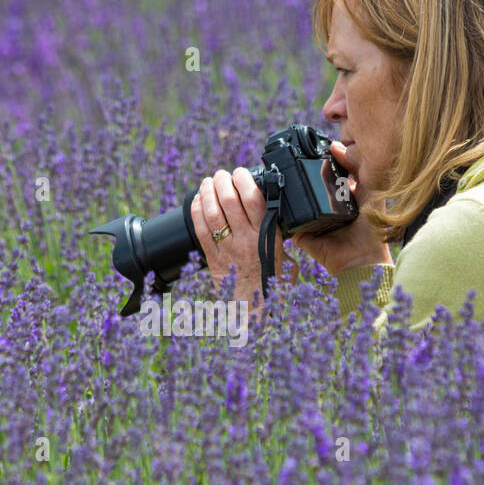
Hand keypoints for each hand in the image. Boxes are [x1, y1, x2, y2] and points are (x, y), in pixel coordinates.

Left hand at [190, 167, 299, 307]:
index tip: (241, 173)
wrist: (255, 311)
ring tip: (208, 182)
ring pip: (212, 212)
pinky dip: (197, 211)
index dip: (243, 179)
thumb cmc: (272, 286)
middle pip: (228, 199)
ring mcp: (227, 249)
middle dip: (222, 180)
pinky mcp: (212, 259)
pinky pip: (200, 229)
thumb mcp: (286, 260)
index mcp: (267, 237)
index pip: (253, 198)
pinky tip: (198, 200)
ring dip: (207, 191)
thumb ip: (281, 239)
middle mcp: (246, 240)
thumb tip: (279, 219)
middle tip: (221, 174)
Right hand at [291, 140, 393, 277]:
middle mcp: (322, 208)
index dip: (318, 164)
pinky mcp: (300, 234)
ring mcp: (310, 221)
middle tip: (294, 159)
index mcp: (338, 197)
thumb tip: (336, 145)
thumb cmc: (371, 229)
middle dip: (300, 175)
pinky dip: (285, 212)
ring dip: (290, 192)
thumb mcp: (368, 191)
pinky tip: (283, 198)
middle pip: (307, 187)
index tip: (311, 149)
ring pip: (294, 202)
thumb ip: (356, 168)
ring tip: (285, 176)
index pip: (323, 176)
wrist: (362, 259)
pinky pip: (288, 220)